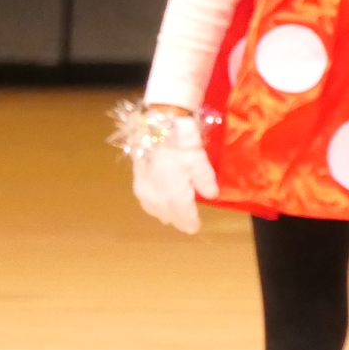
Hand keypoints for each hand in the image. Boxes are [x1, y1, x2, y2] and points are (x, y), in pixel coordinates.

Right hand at [130, 108, 217, 233]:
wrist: (155, 125)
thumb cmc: (180, 142)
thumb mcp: (200, 160)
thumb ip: (206, 182)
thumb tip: (211, 195)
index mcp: (176, 198)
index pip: (185, 220)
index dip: (193, 224)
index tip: (197, 224)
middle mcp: (158, 201)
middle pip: (171, 219)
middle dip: (180, 219)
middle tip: (188, 216)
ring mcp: (145, 193)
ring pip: (158, 213)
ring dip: (167, 213)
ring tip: (176, 209)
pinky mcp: (137, 184)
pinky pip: (148, 204)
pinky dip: (156, 205)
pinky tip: (161, 198)